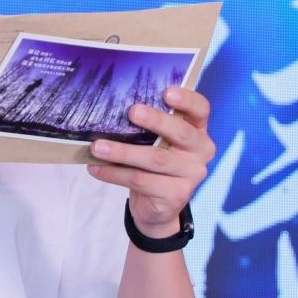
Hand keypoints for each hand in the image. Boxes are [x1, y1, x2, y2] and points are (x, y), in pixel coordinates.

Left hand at [86, 85, 216, 233]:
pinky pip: (141, 180)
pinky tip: (96, 168)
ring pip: (155, 159)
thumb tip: (112, 109)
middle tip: (132, 112)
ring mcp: (191, 175)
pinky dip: (114, 173)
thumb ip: (148, 126)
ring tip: (97, 147)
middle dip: (155, 121)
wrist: (156, 205)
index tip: (167, 92)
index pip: (200, 109)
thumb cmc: (154, 161)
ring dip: (122, 152)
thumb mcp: (157, 141)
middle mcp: (200, 151)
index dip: (187, 99)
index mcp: (198, 130)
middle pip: (180, 132)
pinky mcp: (177, 195)